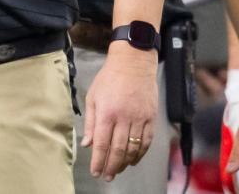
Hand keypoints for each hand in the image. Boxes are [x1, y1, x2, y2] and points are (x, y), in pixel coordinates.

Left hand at [81, 44, 157, 181]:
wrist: (133, 64)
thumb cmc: (109, 78)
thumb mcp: (93, 96)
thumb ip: (90, 122)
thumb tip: (87, 143)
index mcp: (106, 112)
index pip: (102, 143)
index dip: (99, 160)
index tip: (96, 172)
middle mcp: (123, 118)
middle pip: (118, 149)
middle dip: (112, 166)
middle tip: (107, 176)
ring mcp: (139, 118)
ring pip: (133, 148)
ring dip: (125, 163)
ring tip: (118, 170)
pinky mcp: (151, 118)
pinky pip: (146, 141)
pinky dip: (140, 154)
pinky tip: (133, 160)